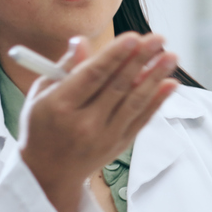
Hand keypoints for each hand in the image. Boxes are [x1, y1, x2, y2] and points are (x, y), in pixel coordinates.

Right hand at [20, 32, 179, 211]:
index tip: (133, 37)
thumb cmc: (42, 127)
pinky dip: (158, 101)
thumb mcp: (40, 95)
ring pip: (134, 103)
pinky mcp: (119, 145)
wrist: (48, 174)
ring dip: (156, 78)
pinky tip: (171, 84)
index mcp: (61, 106)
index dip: (114, 55)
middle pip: (118, 86)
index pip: (92, 76)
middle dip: (140, 60)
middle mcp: (85, 124)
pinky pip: (142, 120)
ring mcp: (105, 137)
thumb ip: (64, 67)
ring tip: (171, 56)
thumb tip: (82, 41)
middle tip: (157, 38)